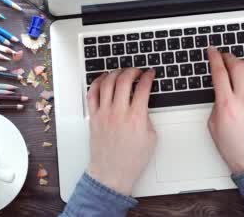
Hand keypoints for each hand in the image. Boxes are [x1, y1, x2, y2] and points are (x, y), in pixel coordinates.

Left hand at [86, 68, 156, 195]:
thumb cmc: (131, 160)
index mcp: (136, 117)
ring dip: (116, 73)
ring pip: (107, 83)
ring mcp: (104, 114)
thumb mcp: (151, 137)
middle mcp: (119, 113)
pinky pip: (92, 94)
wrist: (112, 173)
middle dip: (133, 70)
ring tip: (121, 72)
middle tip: (137, 71)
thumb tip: (143, 104)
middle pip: (124, 80)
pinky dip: (97, 82)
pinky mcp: (94, 117)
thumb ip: (147, 117)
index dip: (148, 76)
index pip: (143, 88)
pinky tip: (103, 79)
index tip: (150, 73)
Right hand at [206, 47, 243, 174]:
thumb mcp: (213, 125)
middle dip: (227, 56)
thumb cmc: (234, 147)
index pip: (219, 73)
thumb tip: (219, 87)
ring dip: (242, 61)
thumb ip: (215, 103)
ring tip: (236, 62)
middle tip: (222, 55)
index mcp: (227, 105)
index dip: (214, 58)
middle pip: (236, 66)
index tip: (211, 51)